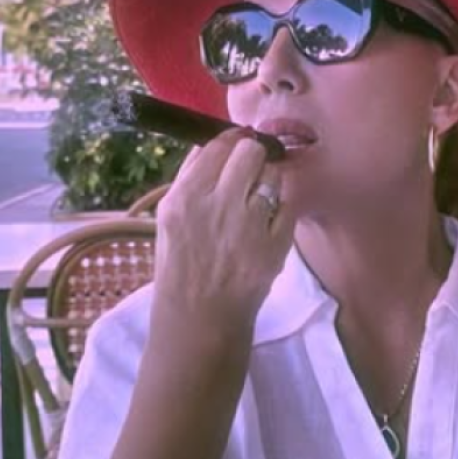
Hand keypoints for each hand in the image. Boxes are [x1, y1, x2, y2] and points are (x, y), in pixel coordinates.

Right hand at [151, 129, 294, 336]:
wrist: (200, 318)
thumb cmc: (180, 266)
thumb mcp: (168, 218)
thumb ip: (190, 178)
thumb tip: (213, 143)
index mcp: (185, 197)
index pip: (217, 145)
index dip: (232, 140)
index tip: (238, 143)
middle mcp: (217, 205)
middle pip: (250, 151)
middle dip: (254, 155)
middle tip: (252, 169)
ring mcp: (250, 225)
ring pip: (273, 175)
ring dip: (269, 181)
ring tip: (259, 200)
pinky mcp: (276, 244)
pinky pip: (289, 204)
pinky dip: (282, 208)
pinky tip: (269, 220)